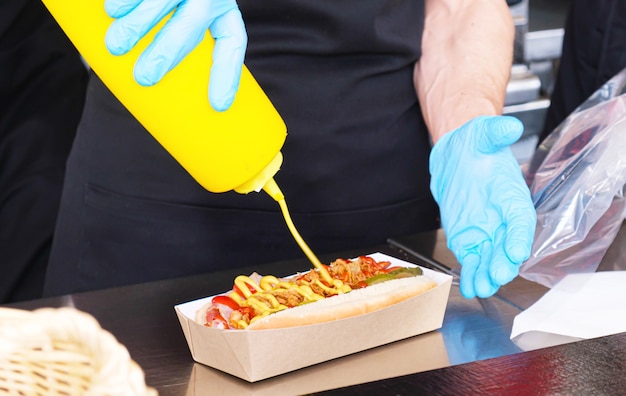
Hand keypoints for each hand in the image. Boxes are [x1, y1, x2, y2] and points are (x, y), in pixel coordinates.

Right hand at [104, 0, 246, 110]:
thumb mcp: (190, 14)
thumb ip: (184, 38)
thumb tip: (158, 81)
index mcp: (223, 9)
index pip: (232, 42)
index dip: (227, 74)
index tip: (218, 106)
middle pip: (193, 21)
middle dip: (168, 50)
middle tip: (145, 78)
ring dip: (138, 24)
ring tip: (116, 47)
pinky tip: (112, 11)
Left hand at [429, 116, 535, 298]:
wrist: (456, 154)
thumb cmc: (476, 144)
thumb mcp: (485, 132)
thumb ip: (496, 132)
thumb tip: (509, 126)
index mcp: (512, 196)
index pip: (520, 218)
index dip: (519, 235)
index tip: (517, 250)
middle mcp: (501, 218)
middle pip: (506, 245)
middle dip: (503, 261)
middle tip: (498, 274)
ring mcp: (484, 230)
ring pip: (489, 257)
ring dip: (486, 273)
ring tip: (483, 287)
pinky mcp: (467, 237)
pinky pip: (471, 259)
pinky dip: (471, 273)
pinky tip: (471, 286)